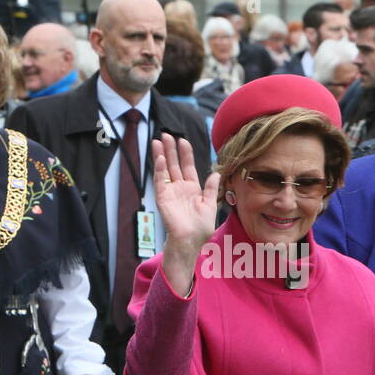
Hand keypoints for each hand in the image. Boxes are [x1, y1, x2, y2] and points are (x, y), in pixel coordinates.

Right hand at [153, 132, 219, 294]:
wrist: (191, 240)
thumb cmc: (201, 227)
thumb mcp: (210, 205)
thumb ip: (212, 188)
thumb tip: (216, 173)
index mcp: (192, 188)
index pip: (187, 166)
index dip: (185, 154)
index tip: (183, 140)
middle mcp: (180, 188)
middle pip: (174, 164)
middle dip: (170, 149)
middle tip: (166, 134)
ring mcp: (170, 192)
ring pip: (165, 169)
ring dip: (161, 155)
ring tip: (158, 140)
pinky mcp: (163, 198)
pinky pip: (160, 181)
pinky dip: (159, 170)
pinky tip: (159, 158)